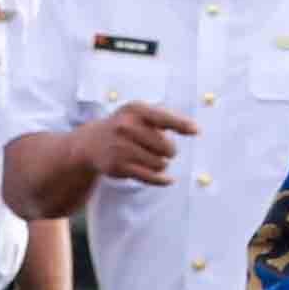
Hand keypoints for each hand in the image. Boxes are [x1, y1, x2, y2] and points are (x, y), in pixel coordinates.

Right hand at [65, 100, 196, 188]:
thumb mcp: (141, 114)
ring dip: (161, 164)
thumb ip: (168, 118)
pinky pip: (150, 177)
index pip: (163, 118)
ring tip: (150, 157)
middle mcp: (125, 127)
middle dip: (169, 151)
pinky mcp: (117, 166)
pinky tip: (168, 179)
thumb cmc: (127, 126)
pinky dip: (162, 180)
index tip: (196, 131)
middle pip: (167, 147)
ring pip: (160, 164)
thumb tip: (195, 129)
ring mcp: (120, 147)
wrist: (91, 142)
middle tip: (158, 148)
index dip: (182, 125)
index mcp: (135, 110)